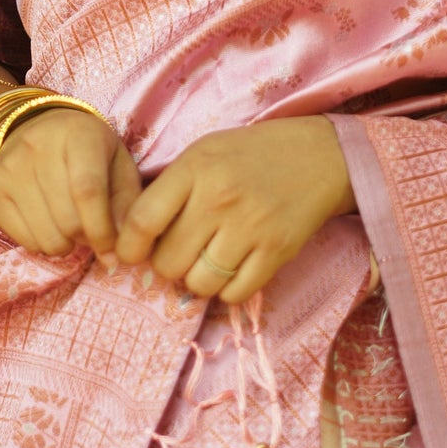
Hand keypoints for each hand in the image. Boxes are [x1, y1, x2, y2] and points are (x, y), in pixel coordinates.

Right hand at [0, 107, 143, 259]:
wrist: (41, 129)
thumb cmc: (90, 152)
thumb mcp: (118, 166)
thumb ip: (126, 205)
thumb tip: (116, 255)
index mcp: (77, 133)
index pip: (87, 191)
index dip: (101, 229)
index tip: (111, 248)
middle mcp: (37, 144)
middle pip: (66, 219)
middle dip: (86, 237)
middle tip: (90, 228)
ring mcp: (8, 165)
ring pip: (45, 236)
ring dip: (65, 243)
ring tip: (69, 224)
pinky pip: (24, 240)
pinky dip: (42, 243)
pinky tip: (47, 221)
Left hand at [114, 117, 354, 304]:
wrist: (318, 155)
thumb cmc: (249, 155)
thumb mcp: (202, 154)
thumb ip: (169, 189)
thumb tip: (132, 236)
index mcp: (195, 168)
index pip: (143, 221)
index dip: (128, 247)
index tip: (131, 253)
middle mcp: (220, 198)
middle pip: (168, 262)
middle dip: (166, 265)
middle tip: (179, 253)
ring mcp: (251, 227)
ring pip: (200, 283)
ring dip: (197, 280)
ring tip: (206, 261)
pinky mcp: (278, 251)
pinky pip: (236, 293)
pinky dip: (228, 289)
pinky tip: (231, 268)